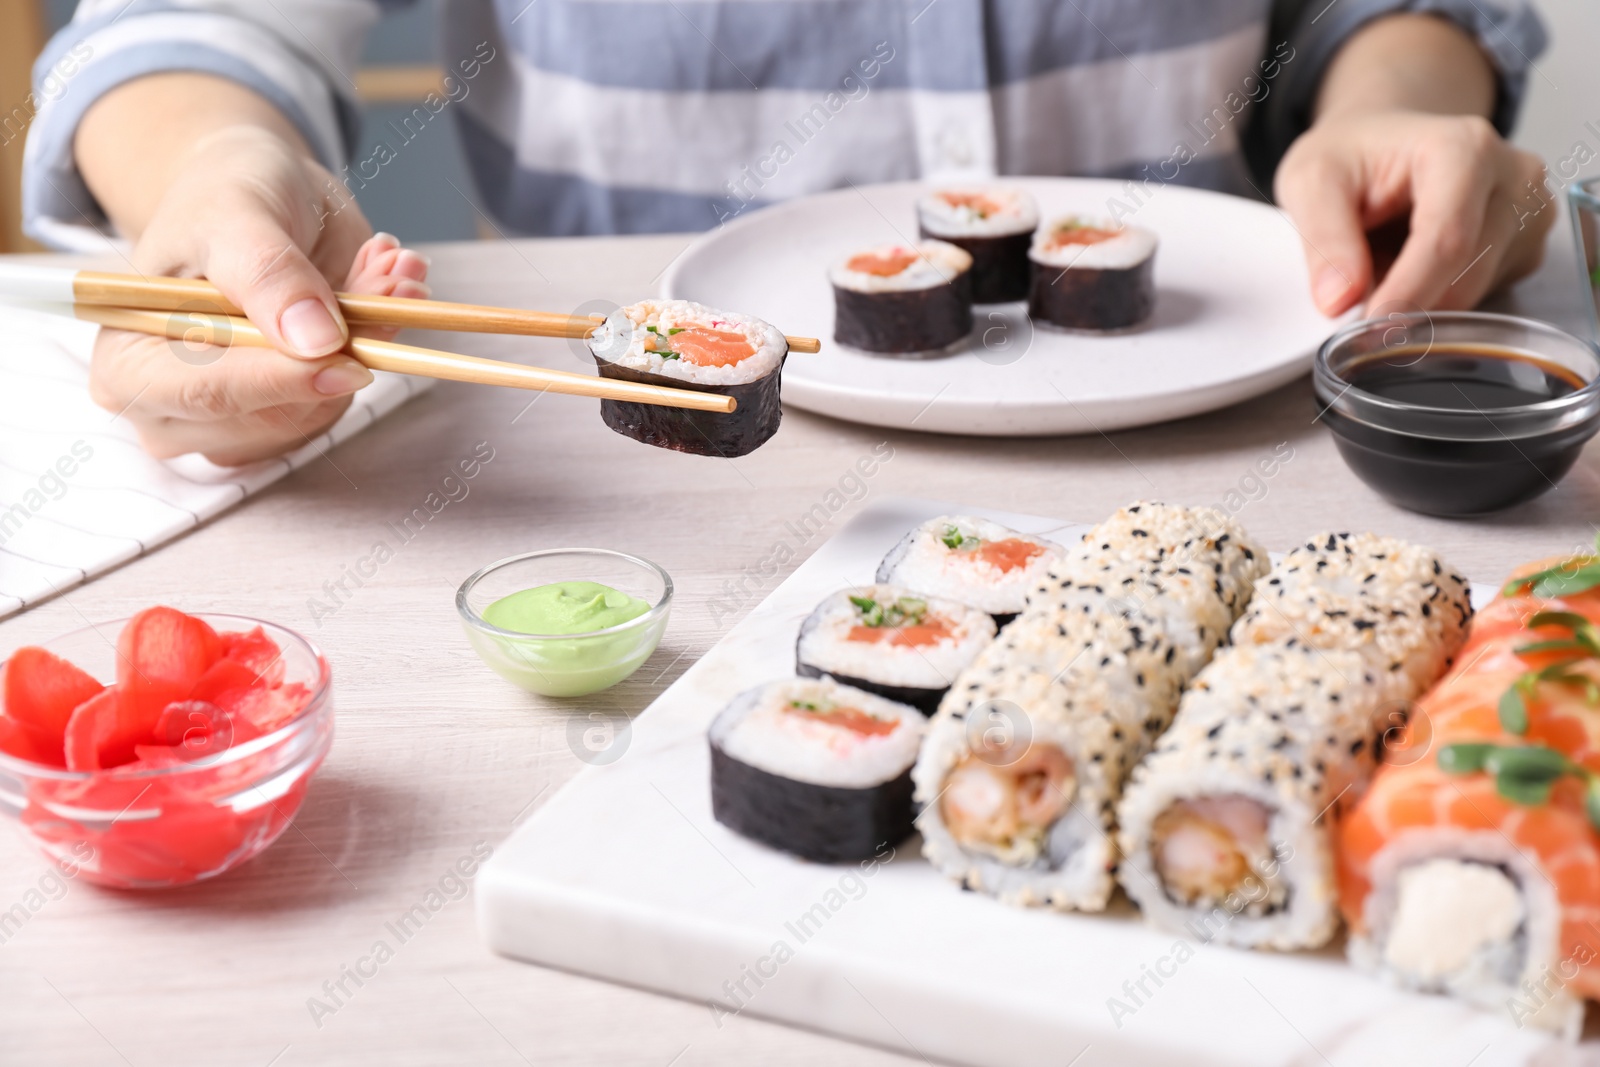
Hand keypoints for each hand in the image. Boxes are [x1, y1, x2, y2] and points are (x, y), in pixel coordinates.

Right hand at [86, 126, 429, 465]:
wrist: (259, 200)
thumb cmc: (223, 198)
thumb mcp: (238, 214)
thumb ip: (268, 274)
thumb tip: (315, 342)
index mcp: (128, 363)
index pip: (203, 394)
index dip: (277, 379)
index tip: (344, 352)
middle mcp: (175, 409)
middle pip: (272, 413)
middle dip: (339, 348)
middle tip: (389, 276)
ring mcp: (238, 422)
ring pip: (323, 409)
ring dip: (371, 340)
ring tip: (381, 270)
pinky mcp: (294, 418)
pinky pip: (350, 398)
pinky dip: (379, 345)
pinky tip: (378, 292)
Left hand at [1276, 110, 1551, 315]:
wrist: (1380, 144)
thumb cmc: (1350, 156)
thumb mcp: (1311, 182)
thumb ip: (1324, 240)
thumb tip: (1339, 302)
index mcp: (1465, 148)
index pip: (1446, 239)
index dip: (1406, 292)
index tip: (1369, 328)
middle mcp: (1513, 177)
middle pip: (1465, 274)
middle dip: (1405, 302)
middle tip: (1354, 305)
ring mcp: (1528, 213)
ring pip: (1473, 294)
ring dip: (1418, 301)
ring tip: (1381, 265)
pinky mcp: (1526, 247)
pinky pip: (1482, 297)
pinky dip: (1436, 298)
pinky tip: (1411, 267)